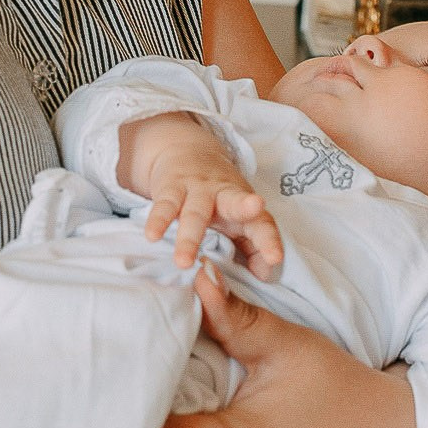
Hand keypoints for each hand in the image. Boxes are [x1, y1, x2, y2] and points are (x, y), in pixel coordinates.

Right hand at [123, 114, 281, 273]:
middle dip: (245, 208)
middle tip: (256, 209)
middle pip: (236, 202)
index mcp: (245, 206)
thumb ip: (252, 247)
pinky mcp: (171, 187)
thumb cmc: (218, 197)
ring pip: (195, 213)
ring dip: (189, 238)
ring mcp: (197, 189)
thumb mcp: (238, 218)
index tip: (274, 259)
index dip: (269, 240)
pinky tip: (152, 236)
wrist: (186, 151)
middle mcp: (224, 194)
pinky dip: (158, 221)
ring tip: (183, 263)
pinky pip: (165, 206)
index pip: (262, 223)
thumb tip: (264, 275)